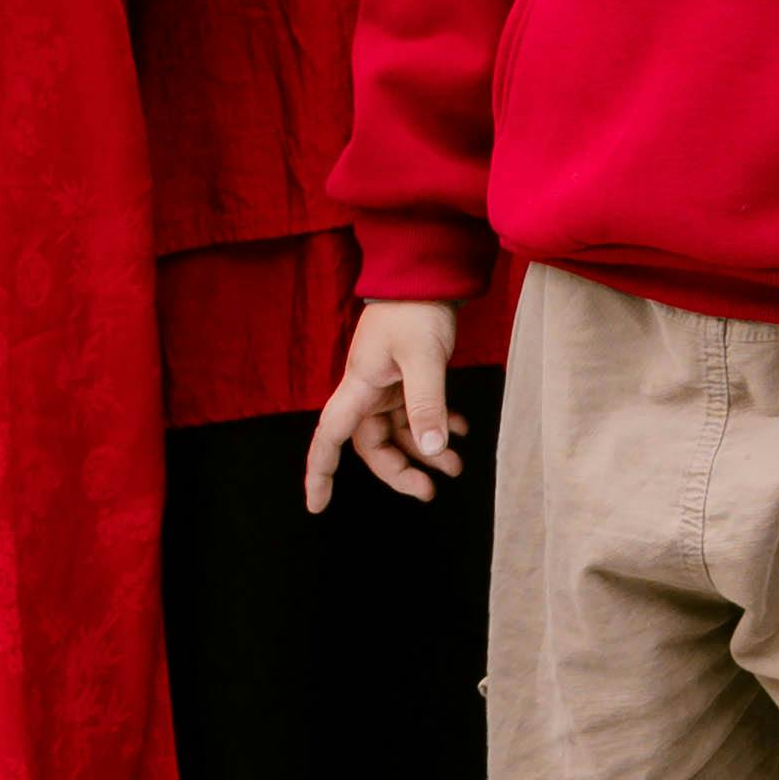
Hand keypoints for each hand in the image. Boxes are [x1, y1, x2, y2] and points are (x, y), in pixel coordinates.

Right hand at [304, 300, 463, 511]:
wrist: (427, 273)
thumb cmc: (417, 310)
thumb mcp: (424, 358)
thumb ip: (427, 405)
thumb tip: (431, 449)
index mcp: (359, 388)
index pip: (329, 438)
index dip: (319, 472)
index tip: (317, 506)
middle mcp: (368, 390)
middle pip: (373, 445)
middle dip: (399, 471)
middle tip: (430, 491)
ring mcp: (387, 384)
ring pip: (399, 432)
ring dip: (424, 450)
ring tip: (455, 466)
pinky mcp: (407, 375)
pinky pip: (416, 412)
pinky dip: (437, 424)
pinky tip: (461, 431)